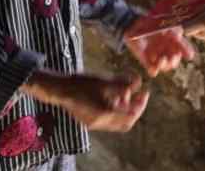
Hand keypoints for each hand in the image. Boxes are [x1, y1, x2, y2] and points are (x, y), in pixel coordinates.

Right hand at [22, 70, 148, 132]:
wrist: (59, 89)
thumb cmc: (80, 83)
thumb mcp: (103, 81)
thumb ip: (122, 83)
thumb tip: (138, 82)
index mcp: (104, 114)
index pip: (130, 117)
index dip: (141, 106)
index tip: (145, 92)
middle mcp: (100, 123)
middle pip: (125, 122)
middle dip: (134, 108)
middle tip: (140, 94)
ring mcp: (94, 123)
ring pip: (117, 120)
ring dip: (125, 108)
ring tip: (126, 92)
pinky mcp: (89, 119)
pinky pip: (108, 119)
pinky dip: (115, 108)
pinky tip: (114, 95)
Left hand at [125, 26, 195, 76]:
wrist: (133, 24)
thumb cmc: (149, 22)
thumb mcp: (161, 23)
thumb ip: (170, 28)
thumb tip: (180, 33)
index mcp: (172, 40)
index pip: (182, 47)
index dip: (186, 51)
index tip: (189, 55)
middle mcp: (166, 49)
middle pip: (174, 60)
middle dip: (175, 60)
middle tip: (173, 57)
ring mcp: (156, 56)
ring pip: (165, 66)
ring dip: (165, 65)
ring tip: (162, 60)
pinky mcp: (146, 61)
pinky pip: (152, 70)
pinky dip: (154, 70)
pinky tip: (153, 68)